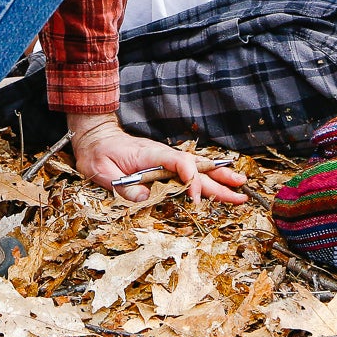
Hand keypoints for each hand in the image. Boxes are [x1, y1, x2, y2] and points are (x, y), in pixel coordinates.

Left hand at [67, 113, 247, 203]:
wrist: (95, 139)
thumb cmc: (98, 154)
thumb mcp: (103, 172)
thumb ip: (122, 185)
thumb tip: (142, 197)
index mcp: (150, 154)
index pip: (178, 162)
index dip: (190, 177)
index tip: (195, 195)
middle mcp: (163, 156)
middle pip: (196, 169)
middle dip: (218, 182)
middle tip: (240, 194)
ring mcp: (166, 161)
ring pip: (198, 171)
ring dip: (219, 180)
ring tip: (240, 189)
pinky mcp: (165, 167)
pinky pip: (190, 173)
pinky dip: (207, 179)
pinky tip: (222, 185)